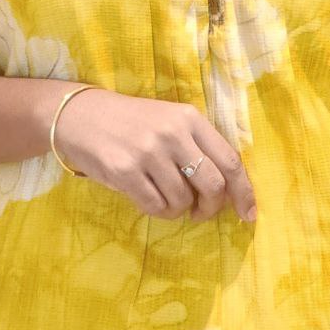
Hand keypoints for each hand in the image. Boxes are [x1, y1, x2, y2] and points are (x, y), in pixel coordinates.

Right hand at [53, 87, 257, 223]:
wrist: (80, 116)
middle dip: (211, 207)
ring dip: (179, 210)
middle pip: (213, 185)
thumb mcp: (169, 121)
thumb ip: (198, 146)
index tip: (249, 214)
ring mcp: (148, 152)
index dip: (244, 192)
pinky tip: (150, 199)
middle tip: (200, 212)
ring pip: (183, 200)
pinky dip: (158, 211)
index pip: (230, 160)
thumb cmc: (132, 122)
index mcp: (190, 118)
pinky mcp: (125, 171)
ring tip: (167, 199)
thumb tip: (229, 190)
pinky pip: (156, 207)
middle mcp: (173, 133)